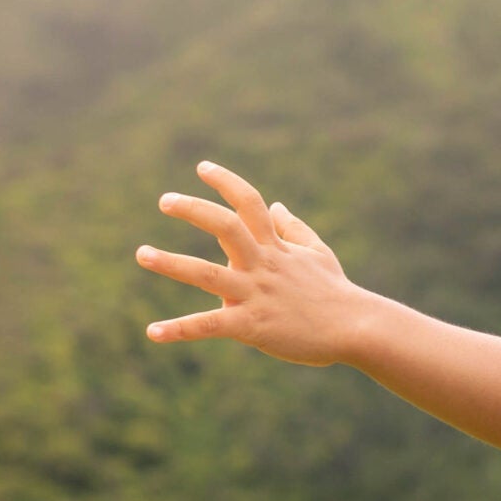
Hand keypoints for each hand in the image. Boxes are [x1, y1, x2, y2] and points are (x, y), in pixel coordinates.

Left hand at [135, 161, 372, 365]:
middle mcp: (262, 265)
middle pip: (225, 227)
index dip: (225, 182)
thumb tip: (278, 205)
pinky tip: (152, 332)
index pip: (250, 203)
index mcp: (276, 248)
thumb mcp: (318, 254)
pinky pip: (210, 325)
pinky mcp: (252, 326)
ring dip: (171, 263)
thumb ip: (294, 229)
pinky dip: (180, 329)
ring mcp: (256, 294)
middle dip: (193, 209)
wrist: (357, 328)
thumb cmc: (337, 293)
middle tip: (165, 201)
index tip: (202, 167)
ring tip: (142, 254)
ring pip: (207, 274)